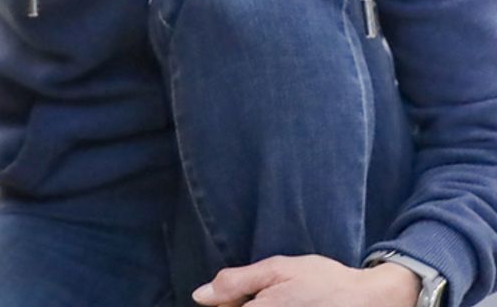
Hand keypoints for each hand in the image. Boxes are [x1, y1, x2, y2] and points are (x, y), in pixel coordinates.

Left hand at [192, 255, 420, 306]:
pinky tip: (288, 304)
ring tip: (277, 299)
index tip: (229, 300)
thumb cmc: (324, 281)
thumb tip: (199, 297)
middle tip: (263, 297)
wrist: (372, 300)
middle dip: (240, 305)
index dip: (224, 305)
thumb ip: (236, 283)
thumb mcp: (278, 269)